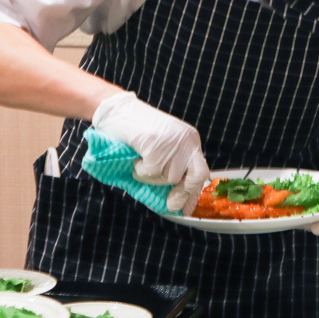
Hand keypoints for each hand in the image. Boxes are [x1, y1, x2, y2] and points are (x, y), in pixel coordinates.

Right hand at [92, 92, 209, 213]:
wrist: (117, 110)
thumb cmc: (136, 130)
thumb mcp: (163, 147)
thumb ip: (173, 166)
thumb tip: (179, 203)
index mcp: (190, 140)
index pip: (201, 171)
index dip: (193, 192)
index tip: (185, 208)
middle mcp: (187, 140)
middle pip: (196, 176)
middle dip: (183, 193)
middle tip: (170, 204)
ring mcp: (173, 142)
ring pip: (170, 177)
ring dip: (152, 178)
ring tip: (141, 163)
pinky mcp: (157, 145)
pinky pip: (151, 171)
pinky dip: (140, 170)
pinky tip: (136, 157)